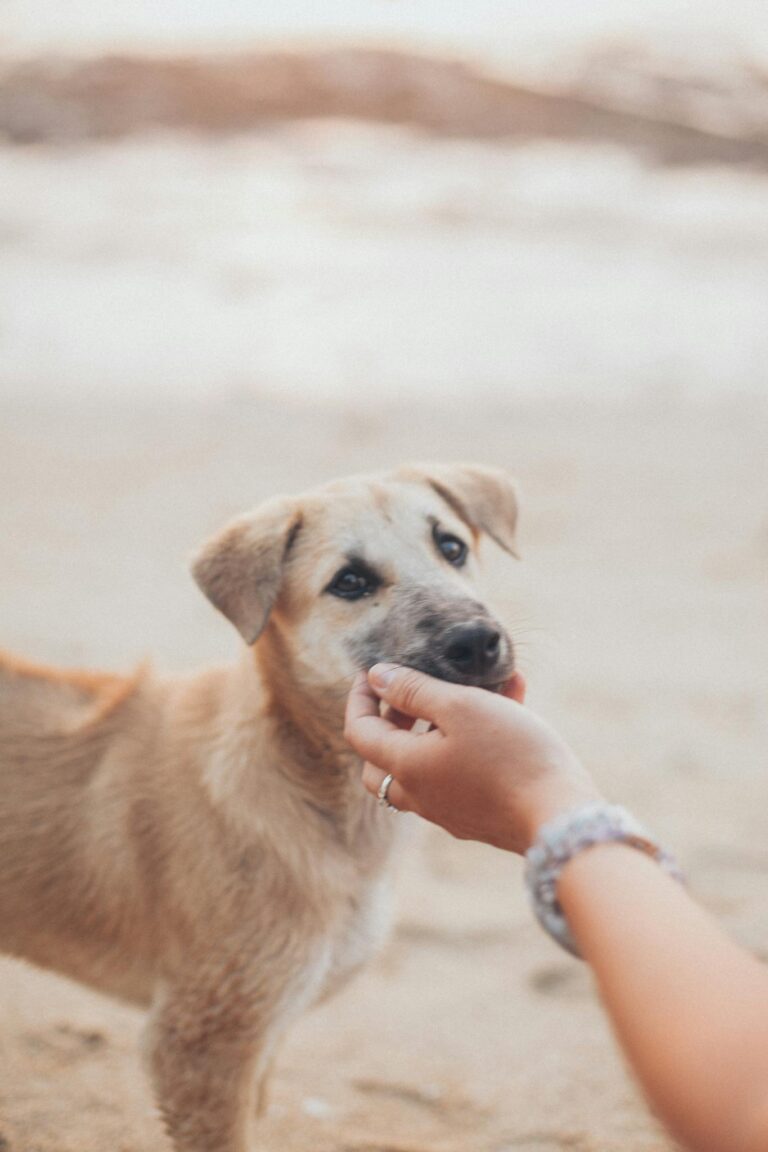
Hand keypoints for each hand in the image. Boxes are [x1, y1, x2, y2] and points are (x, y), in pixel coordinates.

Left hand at [344, 664, 601, 853]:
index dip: (361, 696)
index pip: (360, 731)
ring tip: (478, 683)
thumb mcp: (460, 707)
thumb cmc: (509, 755)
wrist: (560, 816)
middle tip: (413, 690)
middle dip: (391, 719)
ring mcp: (450, 808)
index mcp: (406, 767)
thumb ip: (414, 690)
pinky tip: (512, 700)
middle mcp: (420, 795)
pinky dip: (473, 738)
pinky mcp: (480, 813)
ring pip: (427, 761)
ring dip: (441, 722)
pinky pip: (463, 769)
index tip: (374, 670)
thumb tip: (377, 677)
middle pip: (382, 758)